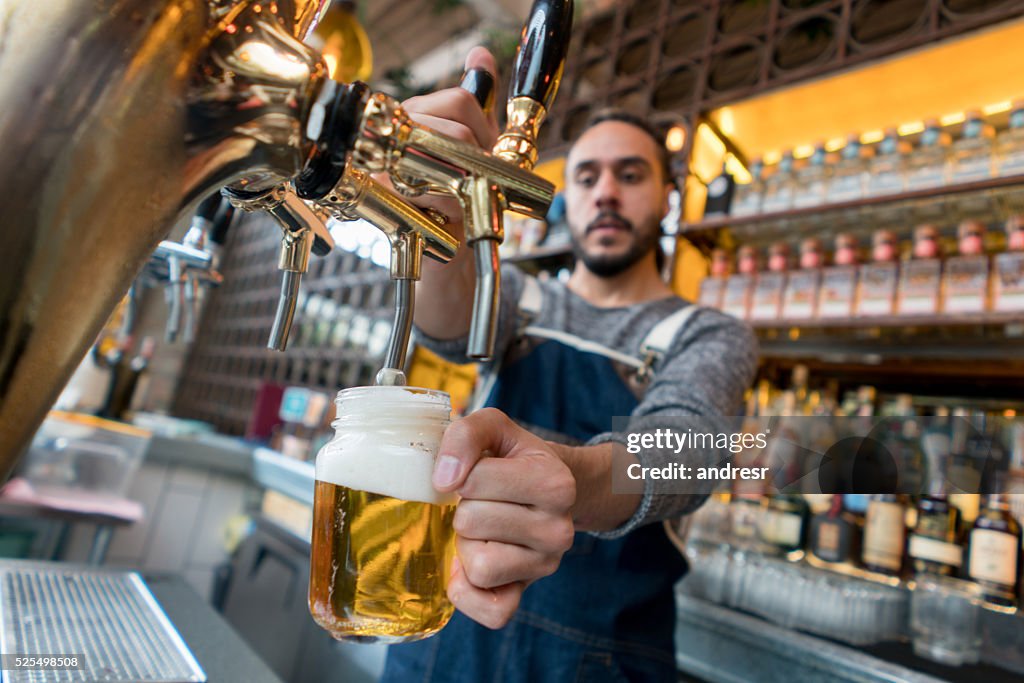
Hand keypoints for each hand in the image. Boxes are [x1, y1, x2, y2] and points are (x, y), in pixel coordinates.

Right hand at [376, 47, 500, 243]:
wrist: (442, 246)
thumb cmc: (457, 192)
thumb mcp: (475, 140)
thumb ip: (477, 98)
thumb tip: (479, 53)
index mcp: (414, 114)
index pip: (461, 100)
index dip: (483, 131)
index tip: (480, 156)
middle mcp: (395, 133)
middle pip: (458, 131)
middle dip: (478, 161)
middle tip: (470, 182)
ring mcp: (387, 165)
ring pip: (450, 160)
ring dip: (468, 184)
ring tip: (458, 198)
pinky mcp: (388, 199)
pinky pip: (436, 192)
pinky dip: (454, 208)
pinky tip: (448, 214)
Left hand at [433, 408, 575, 628]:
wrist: (548, 488)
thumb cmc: (513, 457)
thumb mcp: (494, 427)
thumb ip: (466, 434)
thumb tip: (443, 479)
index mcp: (555, 483)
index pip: (474, 480)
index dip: (462, 473)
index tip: (478, 471)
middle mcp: (559, 529)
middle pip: (471, 523)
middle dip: (464, 508)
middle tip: (482, 500)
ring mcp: (546, 566)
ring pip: (478, 565)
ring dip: (466, 544)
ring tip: (482, 527)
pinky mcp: (526, 592)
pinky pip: (491, 612)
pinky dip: (467, 591)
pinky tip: (468, 564)